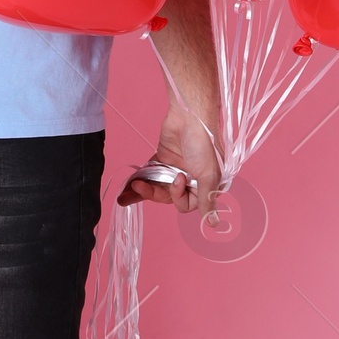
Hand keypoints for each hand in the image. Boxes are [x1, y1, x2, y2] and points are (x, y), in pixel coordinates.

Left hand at [118, 92, 221, 213]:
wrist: (189, 115)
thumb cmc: (204, 143)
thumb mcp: (208, 174)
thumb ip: (207, 199)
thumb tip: (213, 224)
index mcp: (207, 185)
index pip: (188, 204)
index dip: (179, 196)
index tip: (179, 178)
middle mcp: (192, 179)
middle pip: (169, 197)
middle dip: (154, 193)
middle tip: (141, 186)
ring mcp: (177, 169)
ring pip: (158, 187)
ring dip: (143, 190)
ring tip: (125, 194)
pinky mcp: (163, 159)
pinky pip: (151, 175)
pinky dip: (140, 180)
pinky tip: (127, 188)